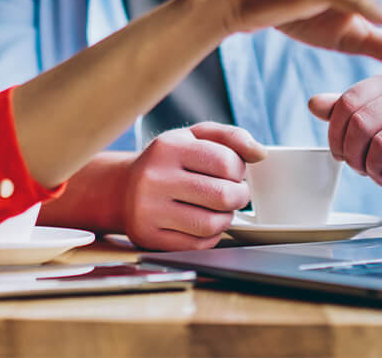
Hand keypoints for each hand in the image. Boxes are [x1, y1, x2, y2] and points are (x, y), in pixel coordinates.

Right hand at [122, 123, 265, 251]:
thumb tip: (260, 153)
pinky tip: (202, 222)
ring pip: (212, 224)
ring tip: (218, 208)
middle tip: (234, 193)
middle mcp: (155, 177)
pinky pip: (198, 245)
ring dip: (226, 218)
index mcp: (168, 147)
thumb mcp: (192, 137)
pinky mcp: (149, 237)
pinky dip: (210, 236)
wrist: (121, 188)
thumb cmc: (166, 161)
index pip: (225, 162)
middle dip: (239, 196)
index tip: (233, 171)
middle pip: (222, 196)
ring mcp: (149, 209)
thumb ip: (229, 137)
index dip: (239, 170)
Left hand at [309, 72, 381, 210]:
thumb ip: (342, 111)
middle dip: (352, 153)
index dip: (335, 132)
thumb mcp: (370, 124)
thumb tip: (313, 103)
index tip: (338, 152)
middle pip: (362, 123)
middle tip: (357, 167)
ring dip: (371, 168)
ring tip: (376, 174)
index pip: (349, 101)